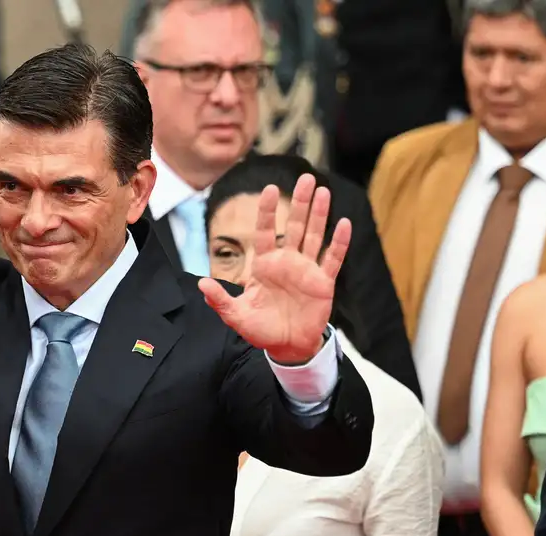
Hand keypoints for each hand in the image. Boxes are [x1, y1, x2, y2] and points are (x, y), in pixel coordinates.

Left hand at [198, 174, 350, 364]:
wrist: (287, 347)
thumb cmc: (261, 330)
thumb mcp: (236, 315)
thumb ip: (220, 300)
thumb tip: (201, 284)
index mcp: (265, 266)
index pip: (265, 232)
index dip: (268, 211)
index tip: (270, 188)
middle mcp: (287, 263)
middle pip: (295, 226)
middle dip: (300, 202)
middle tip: (306, 177)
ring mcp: (306, 270)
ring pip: (314, 236)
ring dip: (319, 214)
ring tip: (324, 191)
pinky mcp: (323, 283)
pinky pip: (333, 259)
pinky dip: (339, 242)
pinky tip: (344, 223)